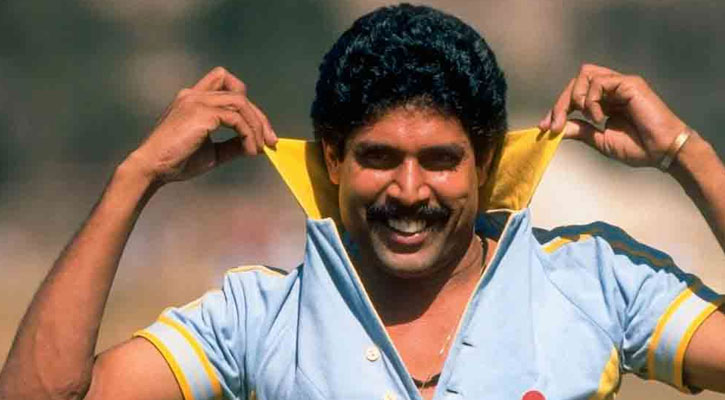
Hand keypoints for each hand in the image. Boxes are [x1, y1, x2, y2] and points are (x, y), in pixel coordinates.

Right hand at [126, 67, 276, 183]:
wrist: (152, 169)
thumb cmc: (177, 161)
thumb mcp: (212, 152)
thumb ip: (233, 145)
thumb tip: (258, 145)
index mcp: (194, 98)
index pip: (225, 80)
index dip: (246, 100)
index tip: (256, 127)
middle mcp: (195, 94)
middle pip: (239, 92)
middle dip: (259, 117)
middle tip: (270, 141)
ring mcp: (197, 101)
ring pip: (241, 103)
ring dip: (256, 126)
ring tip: (260, 148)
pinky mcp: (201, 113)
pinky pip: (236, 119)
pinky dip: (248, 135)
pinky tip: (249, 151)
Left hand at [538, 64, 687, 167]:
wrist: (662, 152)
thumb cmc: (638, 147)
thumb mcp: (600, 140)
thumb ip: (580, 130)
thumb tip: (558, 127)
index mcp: (604, 102)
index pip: (574, 95)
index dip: (557, 108)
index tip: (545, 127)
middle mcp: (611, 90)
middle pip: (576, 81)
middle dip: (560, 103)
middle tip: (554, 125)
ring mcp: (620, 84)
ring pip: (585, 74)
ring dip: (577, 97)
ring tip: (587, 118)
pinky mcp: (629, 83)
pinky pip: (600, 81)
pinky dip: (593, 99)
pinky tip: (601, 117)